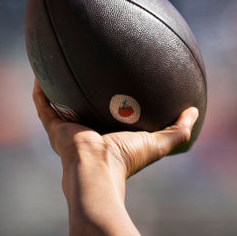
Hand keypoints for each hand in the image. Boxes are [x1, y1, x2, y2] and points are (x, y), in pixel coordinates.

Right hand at [32, 80, 197, 180]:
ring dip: (59, 88)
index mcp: (109, 137)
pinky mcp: (54, 127)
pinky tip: (42, 71)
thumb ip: (178, 130)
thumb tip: (195, 112)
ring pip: (60, 105)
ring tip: (59, 65)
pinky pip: (43, 104)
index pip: (111, 117)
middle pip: (85, 108)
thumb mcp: (157, 143)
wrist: (97, 170)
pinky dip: (41, 90)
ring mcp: (68, 130)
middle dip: (85, 92)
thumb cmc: (127, 159)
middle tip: (88, 69)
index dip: (114, 102)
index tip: (119, 84)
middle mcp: (87, 133)